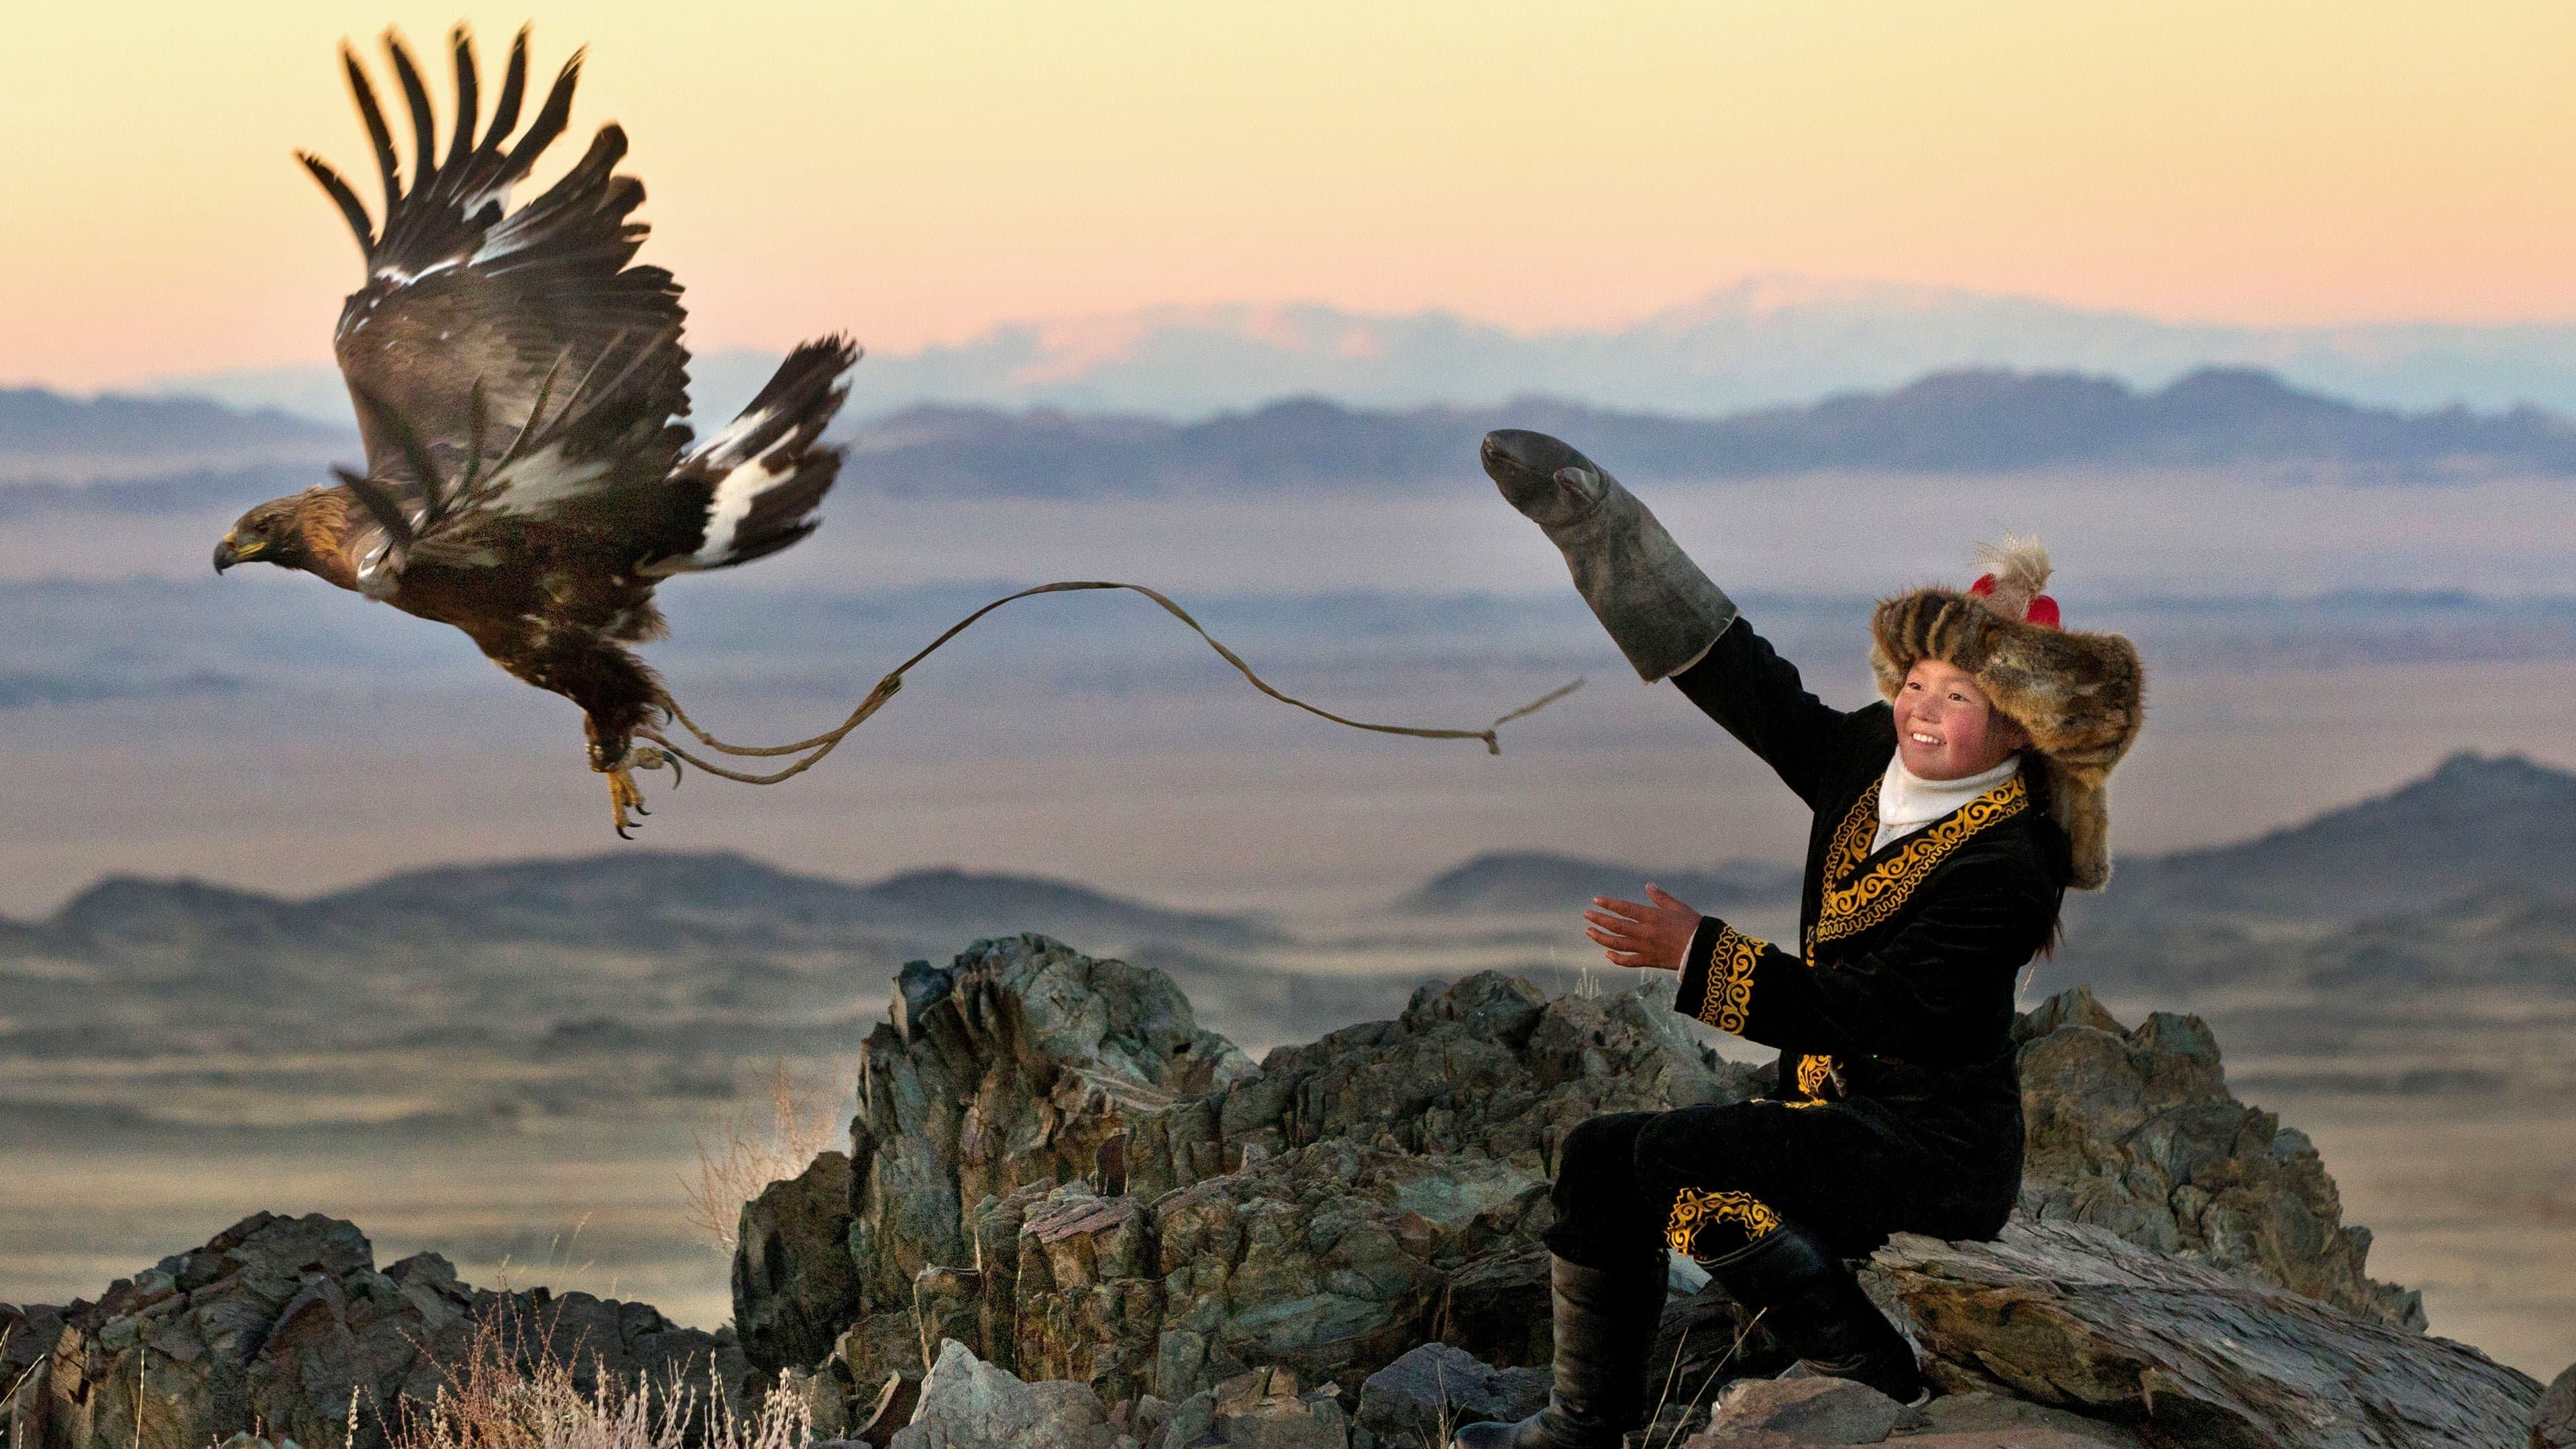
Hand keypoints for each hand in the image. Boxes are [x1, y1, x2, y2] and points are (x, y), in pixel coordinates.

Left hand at [1583, 885, 1701, 971]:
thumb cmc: (1694, 926)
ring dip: (1602, 938)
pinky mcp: (1650, 961)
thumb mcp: (1678, 907)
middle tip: (1587, 915)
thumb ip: (1661, 897)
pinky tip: (1608, 954)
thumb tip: (1648, 886)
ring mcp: (1646, 948)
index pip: (1625, 909)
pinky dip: (1617, 958)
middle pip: (1617, 926)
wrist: (1705, 951)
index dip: (1609, 904)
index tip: (1596, 900)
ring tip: (1590, 932)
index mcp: (1652, 917)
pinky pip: (1629, 961)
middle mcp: (1645, 932)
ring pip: (1618, 944)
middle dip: (1599, 920)